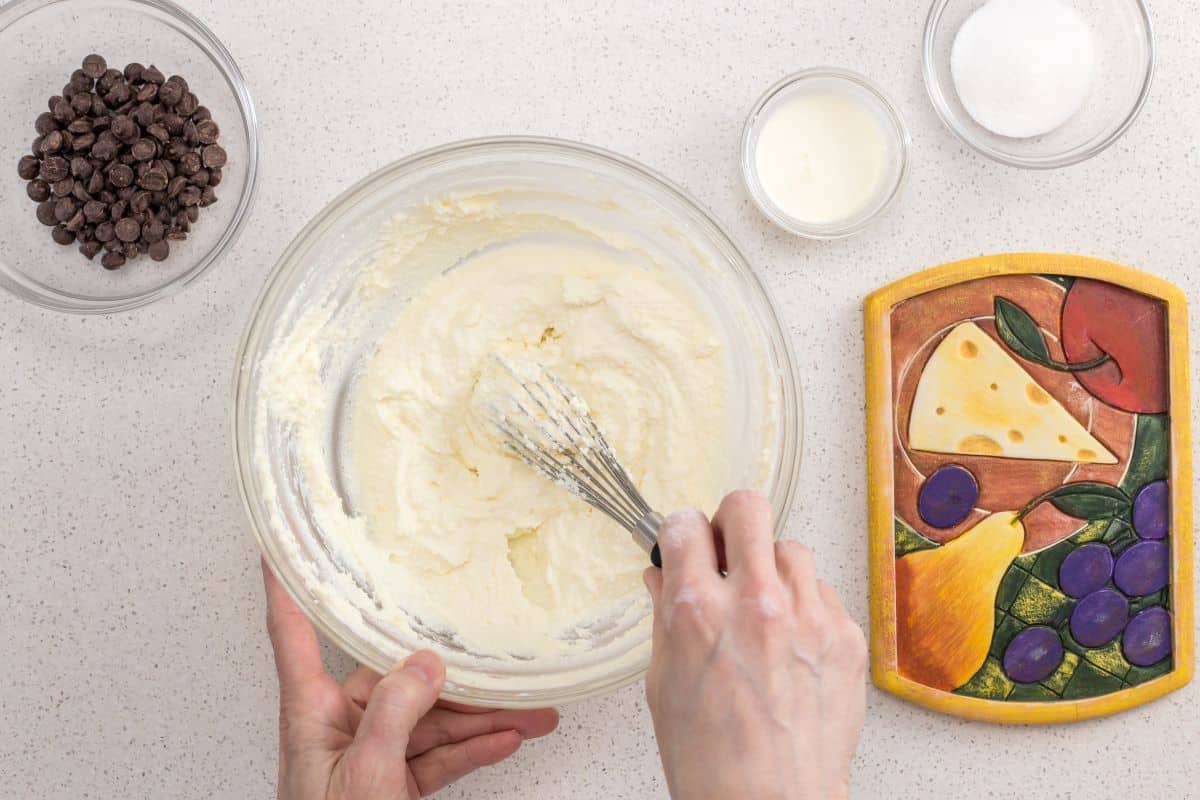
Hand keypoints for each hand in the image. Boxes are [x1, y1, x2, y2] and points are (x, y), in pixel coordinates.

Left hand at [262, 560, 558, 798]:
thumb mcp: (365, 774)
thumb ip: (395, 712)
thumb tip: (424, 662)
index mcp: (310, 713)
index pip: (293, 632)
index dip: (286, 584)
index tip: (281, 543)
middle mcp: (338, 727)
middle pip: (396, 680)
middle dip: (455, 677)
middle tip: (500, 663)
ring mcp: (369, 756)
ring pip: (429, 720)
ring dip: (481, 717)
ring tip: (531, 710)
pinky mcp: (394, 785)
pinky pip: (440, 756)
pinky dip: (475, 748)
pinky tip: (508, 736)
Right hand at [643, 491, 866, 799]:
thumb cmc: (711, 760)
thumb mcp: (664, 683)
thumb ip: (665, 617)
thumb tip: (663, 576)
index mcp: (698, 611)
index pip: (685, 525)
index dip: (681, 533)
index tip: (686, 545)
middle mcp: (755, 602)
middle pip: (747, 507)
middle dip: (731, 521)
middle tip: (728, 550)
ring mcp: (807, 616)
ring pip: (791, 547)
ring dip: (772, 567)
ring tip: (764, 607)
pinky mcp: (844, 636)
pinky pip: (823, 592)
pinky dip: (805, 606)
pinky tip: (792, 643)